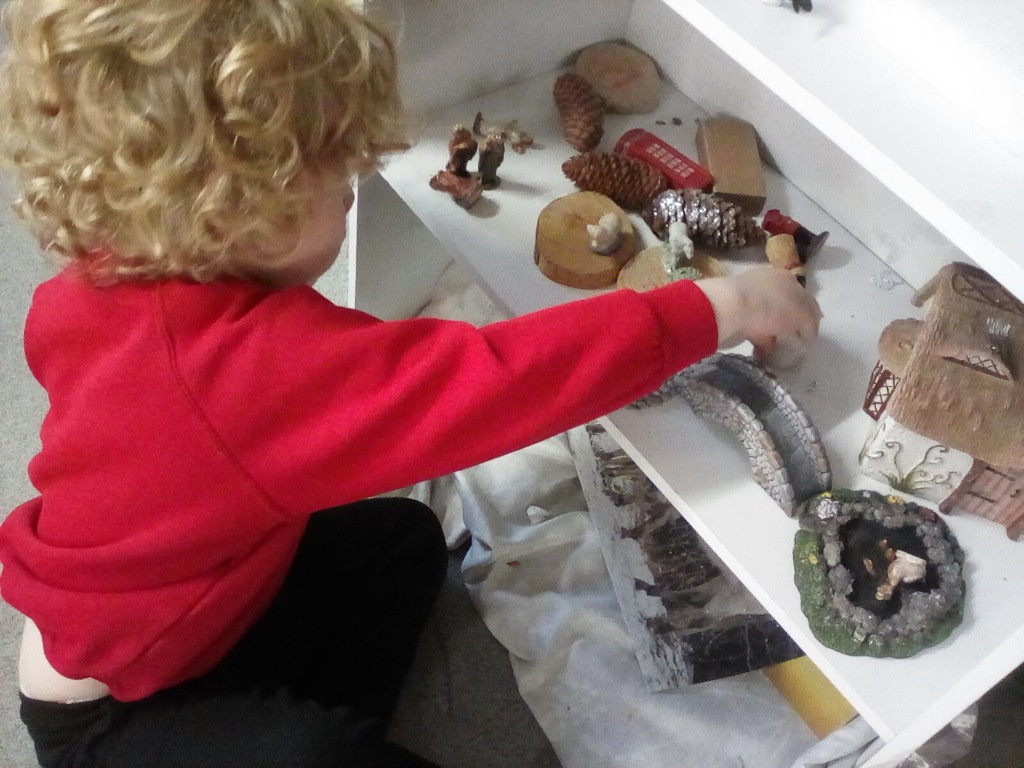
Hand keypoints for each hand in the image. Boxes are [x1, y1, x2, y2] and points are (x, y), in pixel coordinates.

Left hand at [695, 265, 821, 357]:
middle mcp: (769, 285)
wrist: (728, 308)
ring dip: (774, 336)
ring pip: (769, 320)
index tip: (810, 338)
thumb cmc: (770, 307)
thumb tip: (807, 332)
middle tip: (794, 345)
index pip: (805, 299)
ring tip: (778, 354)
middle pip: (786, 309)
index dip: (811, 318)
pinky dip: (760, 342)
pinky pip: (753, 329)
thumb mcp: (800, 314)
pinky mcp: (735, 313)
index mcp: (787, 279)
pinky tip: (763, 354)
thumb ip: (809, 323)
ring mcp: (750, 298)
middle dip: (791, 327)